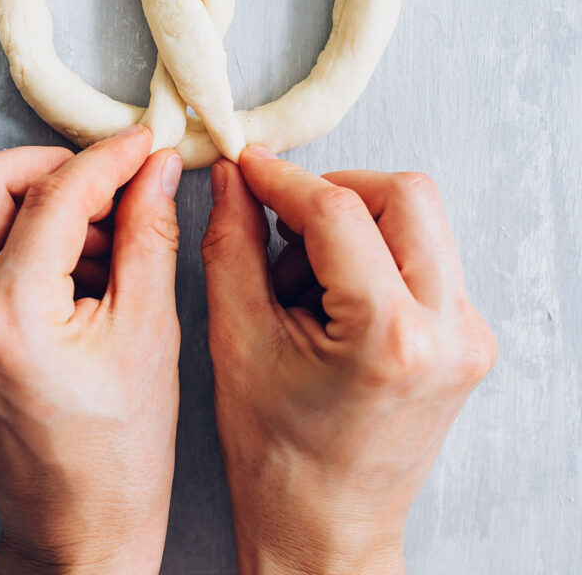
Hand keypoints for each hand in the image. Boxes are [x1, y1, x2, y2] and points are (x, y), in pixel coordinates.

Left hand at [0, 125, 181, 574]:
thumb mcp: (150, 333)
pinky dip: (18, 235)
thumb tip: (159, 166)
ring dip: (35, 199)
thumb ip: (150, 233)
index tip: (145, 145)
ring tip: (101, 239)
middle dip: (53, 167)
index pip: (51, 196)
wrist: (73, 529)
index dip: (106, 159)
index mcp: (6, 321)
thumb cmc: (121, 451)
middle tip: (112, 184)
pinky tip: (72, 265)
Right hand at [201, 147, 497, 574]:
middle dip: (334, 193)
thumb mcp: (238, 342)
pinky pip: (424, 256)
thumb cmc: (278, 459)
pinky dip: (374, 255)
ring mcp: (469, 335)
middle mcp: (449, 330)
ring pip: (419, 219)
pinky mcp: (470, 338)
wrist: (327, 534)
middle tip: (282, 223)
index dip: (283, 179)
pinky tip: (332, 300)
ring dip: (355, 224)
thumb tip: (234, 176)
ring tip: (303, 282)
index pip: (338, 210)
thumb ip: (233, 244)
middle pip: (403, 195)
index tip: (248, 167)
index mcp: (392, 337)